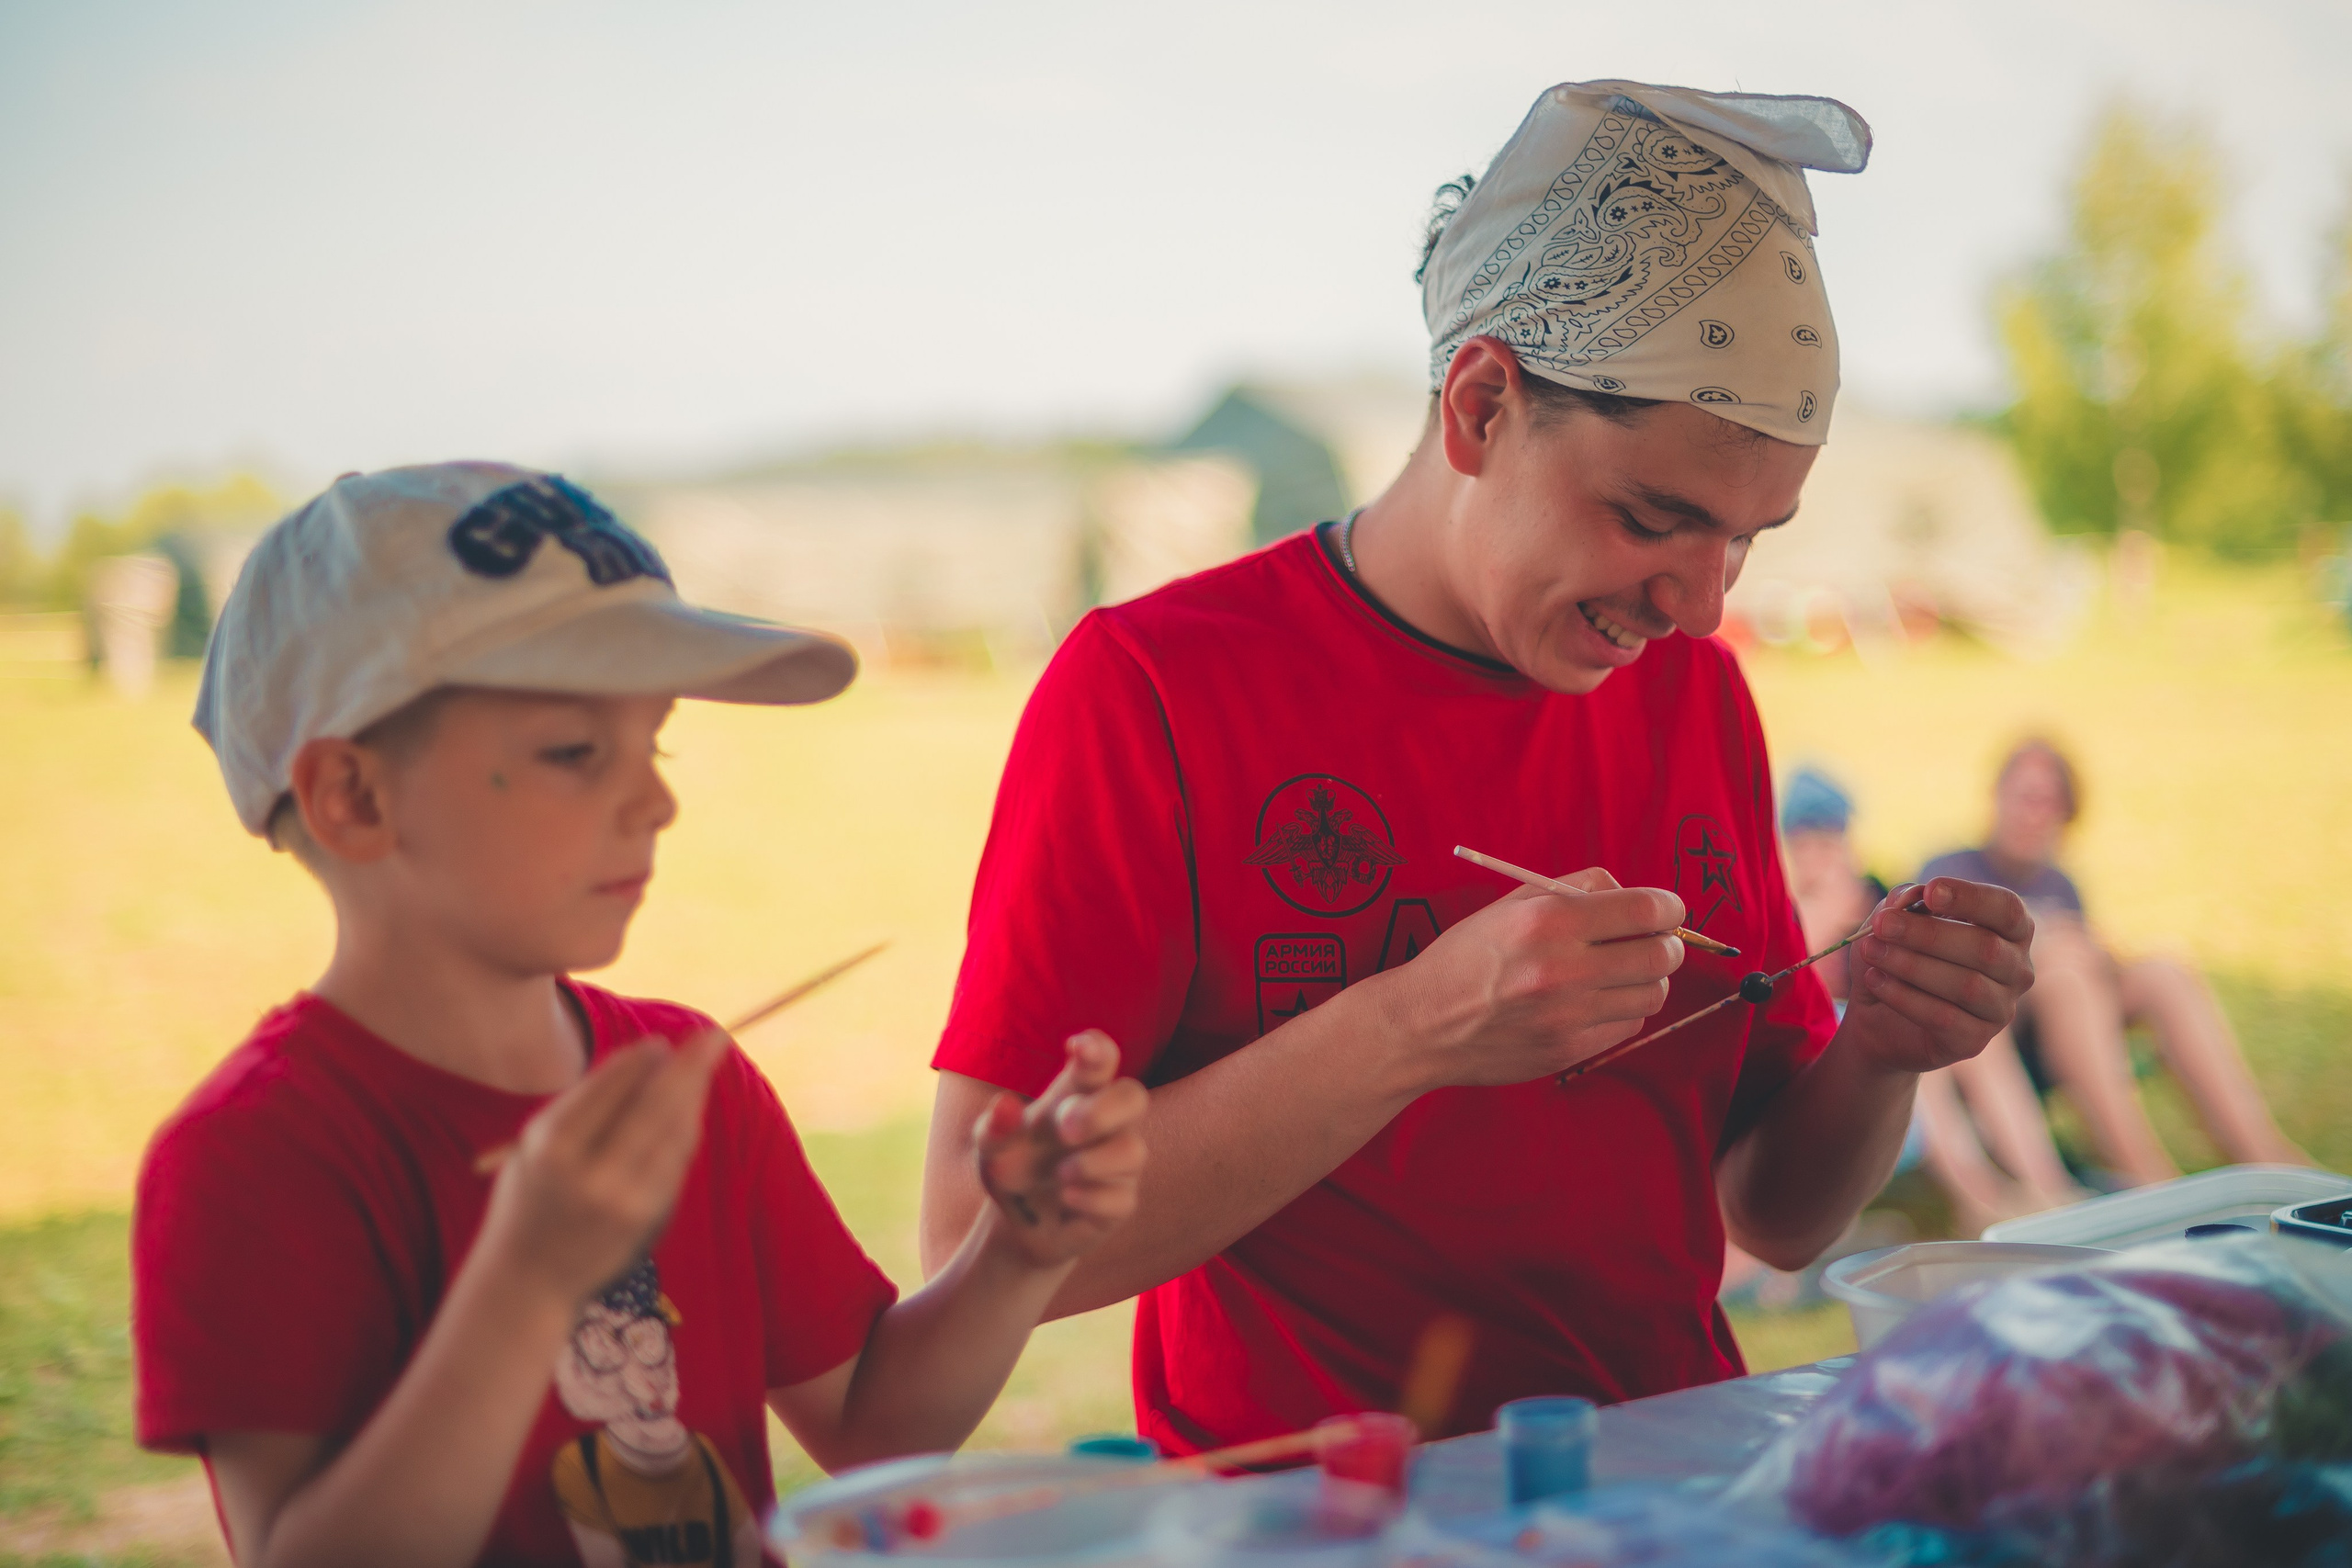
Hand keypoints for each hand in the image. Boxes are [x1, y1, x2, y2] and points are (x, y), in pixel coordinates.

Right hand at [476, 1029, 728, 1306]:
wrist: (528, 1281)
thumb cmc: (529, 1198)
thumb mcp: (534, 1147)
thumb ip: (583, 1106)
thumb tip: (650, 1058)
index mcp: (551, 1148)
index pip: (606, 1091)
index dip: (637, 1063)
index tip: (659, 1042)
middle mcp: (589, 1174)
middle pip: (653, 1106)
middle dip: (689, 1067)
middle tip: (714, 1035)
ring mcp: (624, 1200)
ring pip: (673, 1133)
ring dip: (694, 1093)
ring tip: (707, 1061)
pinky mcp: (648, 1218)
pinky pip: (677, 1161)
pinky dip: (687, 1128)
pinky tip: (692, 1105)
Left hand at [973, 1031, 1147, 1268]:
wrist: (1019, 1226)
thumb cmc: (1013, 1169)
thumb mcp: (990, 1148)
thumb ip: (993, 1127)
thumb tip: (1005, 1105)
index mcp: (1075, 1096)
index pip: (1101, 1060)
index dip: (1097, 1048)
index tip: (1077, 1046)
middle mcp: (1104, 1125)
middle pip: (1133, 1096)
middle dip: (1104, 1110)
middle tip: (1066, 1129)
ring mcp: (1116, 1164)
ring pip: (1132, 1150)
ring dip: (1092, 1162)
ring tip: (1059, 1174)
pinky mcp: (1119, 1203)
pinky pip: (1121, 1198)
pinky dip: (1091, 1198)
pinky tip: (1067, 1198)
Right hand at [1372, 868, 1686, 1089]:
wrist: (1423, 1023)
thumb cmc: (1467, 955)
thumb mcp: (1510, 903)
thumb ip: (1575, 888)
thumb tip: (1633, 894)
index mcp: (1548, 921)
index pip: (1646, 910)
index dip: (1670, 908)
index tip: (1666, 911)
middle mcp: (1562, 969)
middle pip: (1662, 955)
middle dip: (1666, 944)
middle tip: (1649, 942)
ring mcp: (1568, 1016)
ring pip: (1652, 993)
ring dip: (1645, 979)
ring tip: (1617, 973)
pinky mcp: (1569, 1050)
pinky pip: (1628, 1025)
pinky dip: (1623, 1009)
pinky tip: (1594, 1001)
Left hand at [1843, 878, 2035, 1073]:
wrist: (1878, 1015)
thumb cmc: (1898, 954)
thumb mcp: (1894, 920)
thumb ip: (1904, 900)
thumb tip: (1913, 895)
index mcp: (2009, 931)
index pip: (2007, 909)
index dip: (1971, 898)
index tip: (1931, 891)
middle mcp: (2016, 970)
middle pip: (1985, 947)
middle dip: (1928, 934)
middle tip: (1881, 924)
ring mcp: (2000, 1009)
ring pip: (1966, 985)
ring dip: (1912, 965)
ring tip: (1871, 951)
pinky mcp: (1974, 1041)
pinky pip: (1945, 1018)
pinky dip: (1905, 997)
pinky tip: (1875, 980)